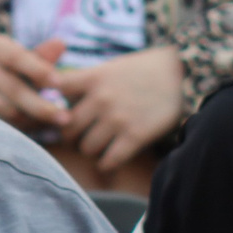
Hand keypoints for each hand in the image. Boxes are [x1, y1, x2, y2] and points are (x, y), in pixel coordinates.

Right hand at [0, 35, 68, 129]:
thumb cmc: (11, 71)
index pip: (18, 57)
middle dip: (43, 106)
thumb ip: (42, 57)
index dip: (39, 70)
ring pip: (8, 111)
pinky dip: (17, 130)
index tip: (59, 84)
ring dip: (32, 120)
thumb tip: (61, 44)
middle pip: (15, 89)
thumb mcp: (25, 60)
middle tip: (66, 118)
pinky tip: (30, 129)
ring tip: (48, 123)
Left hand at [56, 46, 183, 169]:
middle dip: (72, 135)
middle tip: (80, 136)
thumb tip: (56, 98)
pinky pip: (108, 161)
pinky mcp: (135, 136)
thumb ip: (84, 83)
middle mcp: (101, 99)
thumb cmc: (140, 70)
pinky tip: (110, 159)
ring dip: (91, 149)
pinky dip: (106, 163)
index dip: (53, 103)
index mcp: (92, 78)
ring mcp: (118, 119)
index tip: (56, 112)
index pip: (56, 92)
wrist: (179, 72)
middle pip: (68, 128)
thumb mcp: (109, 68)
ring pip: (86, 147)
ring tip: (98, 146)